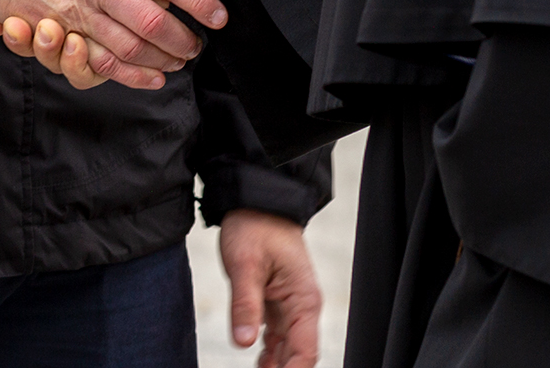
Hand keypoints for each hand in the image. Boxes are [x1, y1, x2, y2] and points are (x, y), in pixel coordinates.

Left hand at [221, 208, 321, 366]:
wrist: (255, 199)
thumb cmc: (255, 224)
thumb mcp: (244, 264)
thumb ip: (245, 304)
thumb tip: (244, 342)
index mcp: (303, 300)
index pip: (305, 353)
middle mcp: (302, 306)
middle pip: (297, 355)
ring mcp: (290, 305)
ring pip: (287, 348)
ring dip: (275, 365)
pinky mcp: (276, 301)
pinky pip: (277, 335)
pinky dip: (269, 352)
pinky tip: (257, 362)